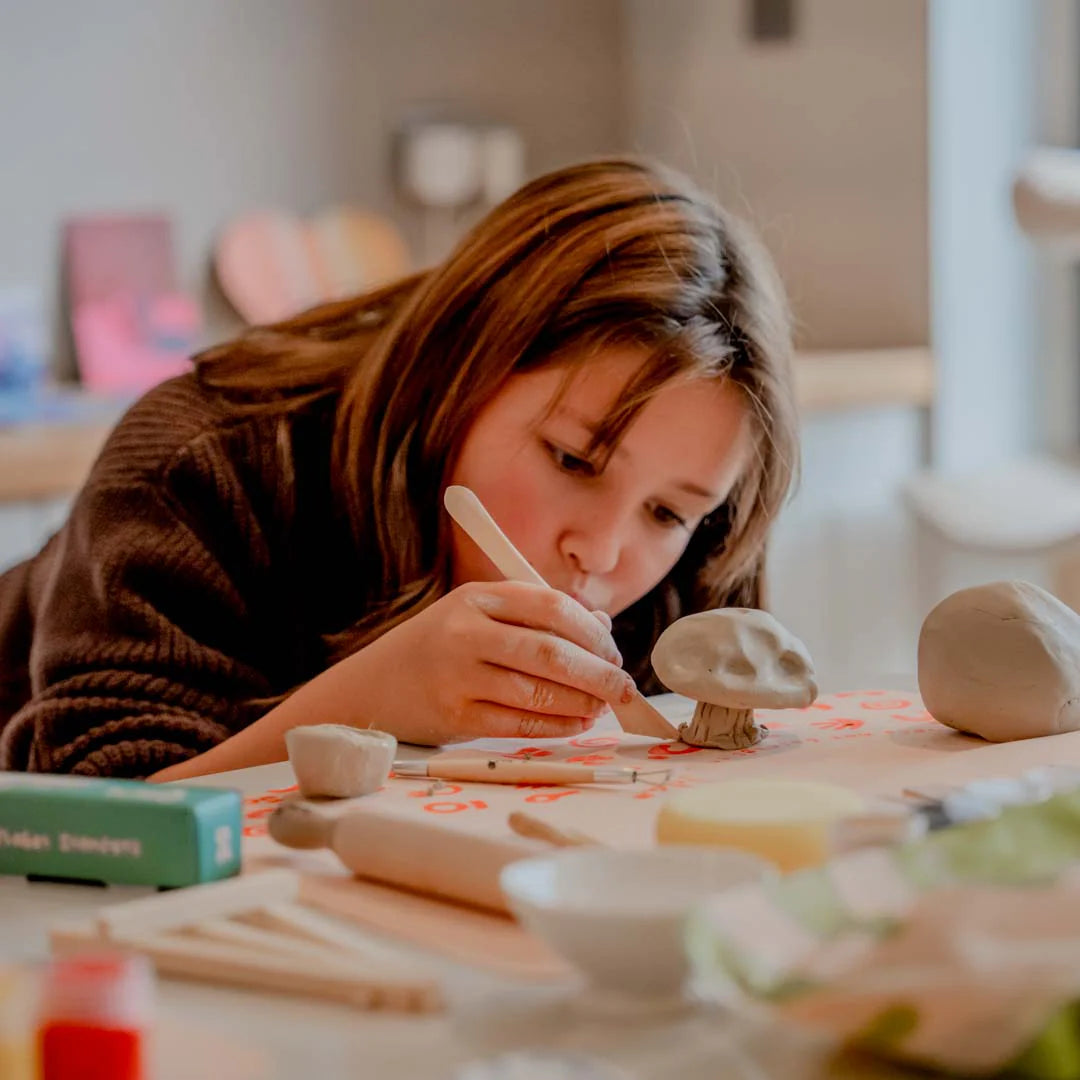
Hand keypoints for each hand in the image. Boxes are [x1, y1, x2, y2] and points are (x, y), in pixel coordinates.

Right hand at [338, 581, 633, 744]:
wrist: (370, 689)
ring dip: (581, 702)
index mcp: (477, 597)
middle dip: (598, 673)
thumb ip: (535, 617)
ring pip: (538, 691)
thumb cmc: (437, 650)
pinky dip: (556, 725)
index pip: (551, 606)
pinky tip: (575, 723)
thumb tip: (600, 627)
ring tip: (601, 706)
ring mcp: (458, 676)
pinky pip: (519, 723)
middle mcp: (466, 632)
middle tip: (622, 687)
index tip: (613, 652)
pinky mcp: (455, 716)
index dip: (592, 632)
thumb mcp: (478, 618)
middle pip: (550, 651)